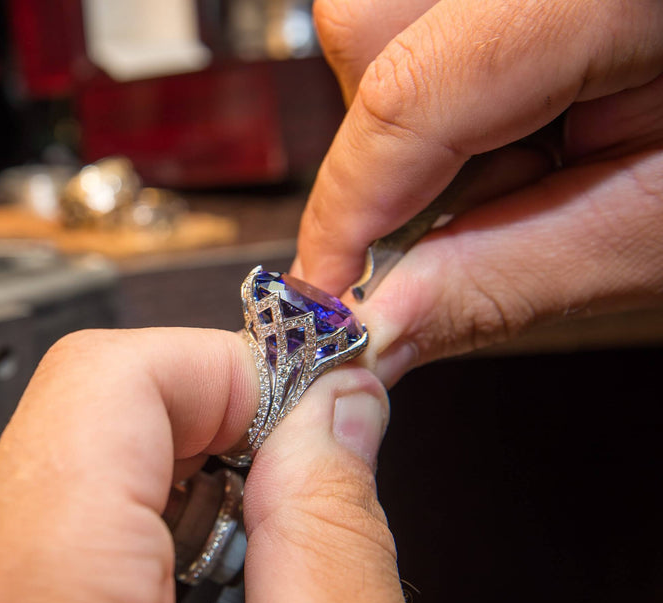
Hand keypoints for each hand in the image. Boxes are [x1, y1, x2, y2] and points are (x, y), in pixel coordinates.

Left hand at [0, 328, 434, 602]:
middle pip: (73, 425)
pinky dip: (124, 565)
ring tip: (240, 597)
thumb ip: (336, 531)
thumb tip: (331, 409)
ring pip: (56, 488)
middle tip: (293, 503)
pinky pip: (33, 558)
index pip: (108, 374)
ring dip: (170, 508)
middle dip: (208, 443)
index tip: (306, 411)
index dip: (232, 373)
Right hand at [295, 0, 662, 383]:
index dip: (349, 209)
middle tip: (453, 217)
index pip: (412, 93)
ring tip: (515, 154)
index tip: (327, 292)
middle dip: (384, 145)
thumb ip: (511, 274)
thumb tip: (385, 326)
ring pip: (385, 14)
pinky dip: (448, 80)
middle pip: (373, 24)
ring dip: (412, 112)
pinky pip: (430, 12)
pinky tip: (520, 113)